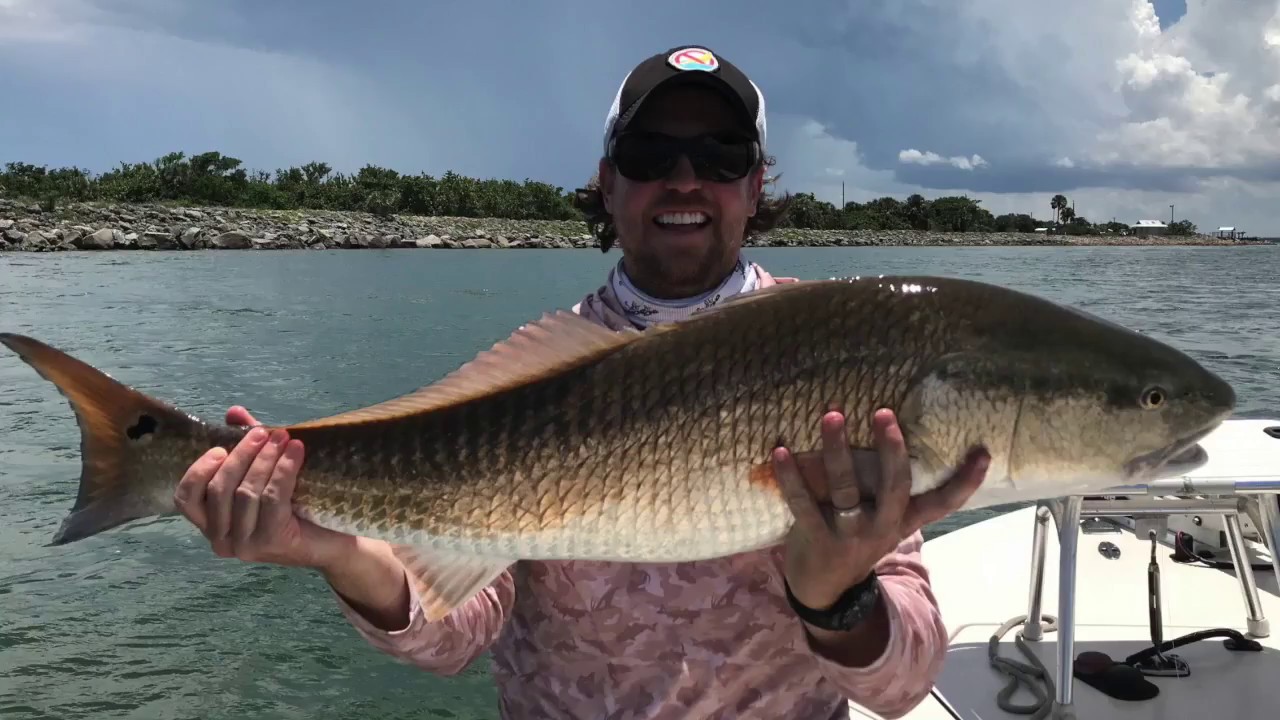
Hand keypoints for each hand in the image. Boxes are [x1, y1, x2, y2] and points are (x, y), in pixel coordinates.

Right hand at [173, 405, 354, 570]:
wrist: (335, 542)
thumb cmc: (297, 508)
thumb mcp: (267, 474)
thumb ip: (246, 446)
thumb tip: (234, 412)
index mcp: (211, 525)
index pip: (187, 498)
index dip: (199, 470)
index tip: (221, 448)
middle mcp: (221, 541)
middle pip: (218, 490)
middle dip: (241, 456)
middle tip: (264, 433)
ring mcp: (244, 546)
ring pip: (245, 493)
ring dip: (264, 460)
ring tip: (283, 438)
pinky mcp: (271, 542)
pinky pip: (271, 498)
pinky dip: (283, 470)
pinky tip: (296, 452)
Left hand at [774, 408, 989, 610]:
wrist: (824, 590)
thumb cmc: (854, 539)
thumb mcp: (883, 522)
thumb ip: (889, 491)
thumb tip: (896, 438)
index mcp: (901, 520)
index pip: (942, 503)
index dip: (964, 481)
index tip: (983, 453)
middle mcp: (881, 526)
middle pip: (894, 487)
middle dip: (891, 449)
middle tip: (884, 413)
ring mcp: (849, 534)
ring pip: (845, 489)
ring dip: (837, 450)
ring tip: (832, 415)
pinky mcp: (817, 539)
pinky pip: (803, 503)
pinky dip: (790, 477)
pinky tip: (781, 451)